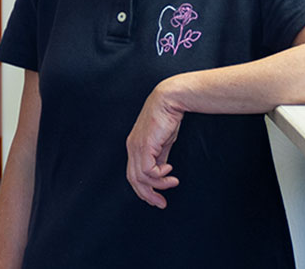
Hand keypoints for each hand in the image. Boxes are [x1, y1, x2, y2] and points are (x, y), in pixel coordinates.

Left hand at [125, 82, 183, 208]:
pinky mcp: (145, 145)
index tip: (158, 198)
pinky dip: (159, 175)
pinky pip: (148, 170)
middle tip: (161, 203)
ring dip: (158, 185)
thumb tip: (162, 173)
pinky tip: (170, 169)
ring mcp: (136, 146)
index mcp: (134, 147)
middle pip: (133, 180)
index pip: (133, 174)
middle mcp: (132, 148)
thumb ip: (160, 157)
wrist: (170, 100)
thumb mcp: (163, 143)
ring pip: (141, 177)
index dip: (143, 189)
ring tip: (173, 181)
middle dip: (147, 195)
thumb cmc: (168, 118)